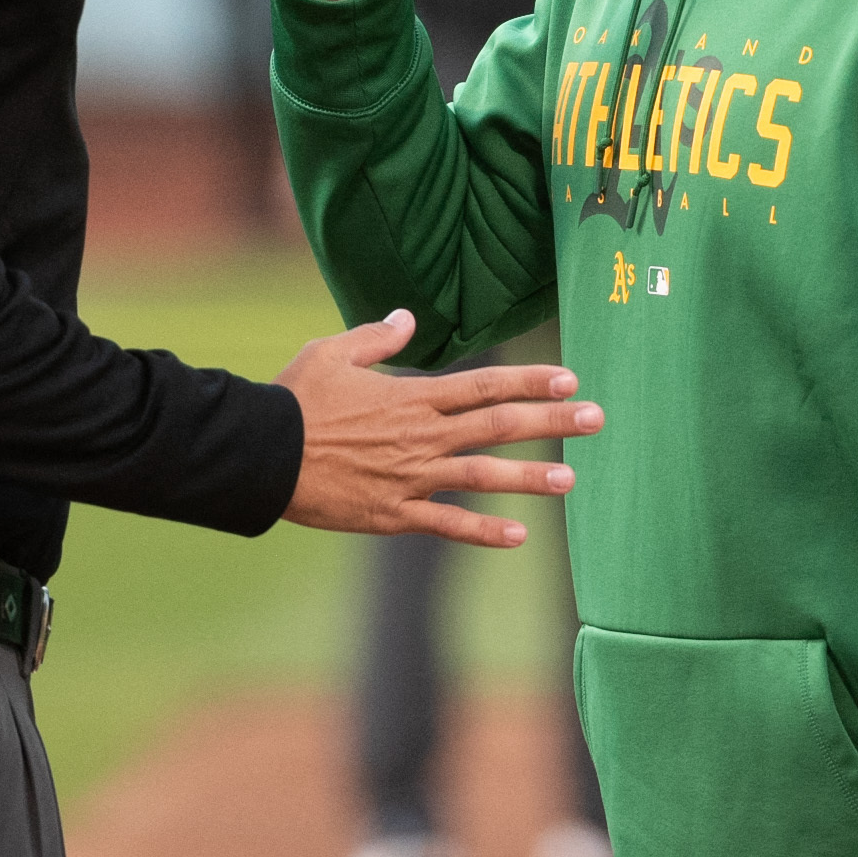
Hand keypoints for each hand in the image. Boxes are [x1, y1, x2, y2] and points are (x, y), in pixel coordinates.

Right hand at [275, 309, 601, 544]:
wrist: (261, 454)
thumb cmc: (293, 398)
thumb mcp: (331, 351)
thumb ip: (376, 338)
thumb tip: (407, 319)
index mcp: (411, 395)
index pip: (484, 384)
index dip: (530, 380)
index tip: (569, 378)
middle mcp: (421, 435)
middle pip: (498, 426)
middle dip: (551, 422)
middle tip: (596, 420)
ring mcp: (410, 477)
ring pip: (483, 477)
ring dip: (530, 478)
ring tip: (571, 480)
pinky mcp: (393, 514)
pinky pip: (446, 523)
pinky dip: (483, 531)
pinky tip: (519, 537)